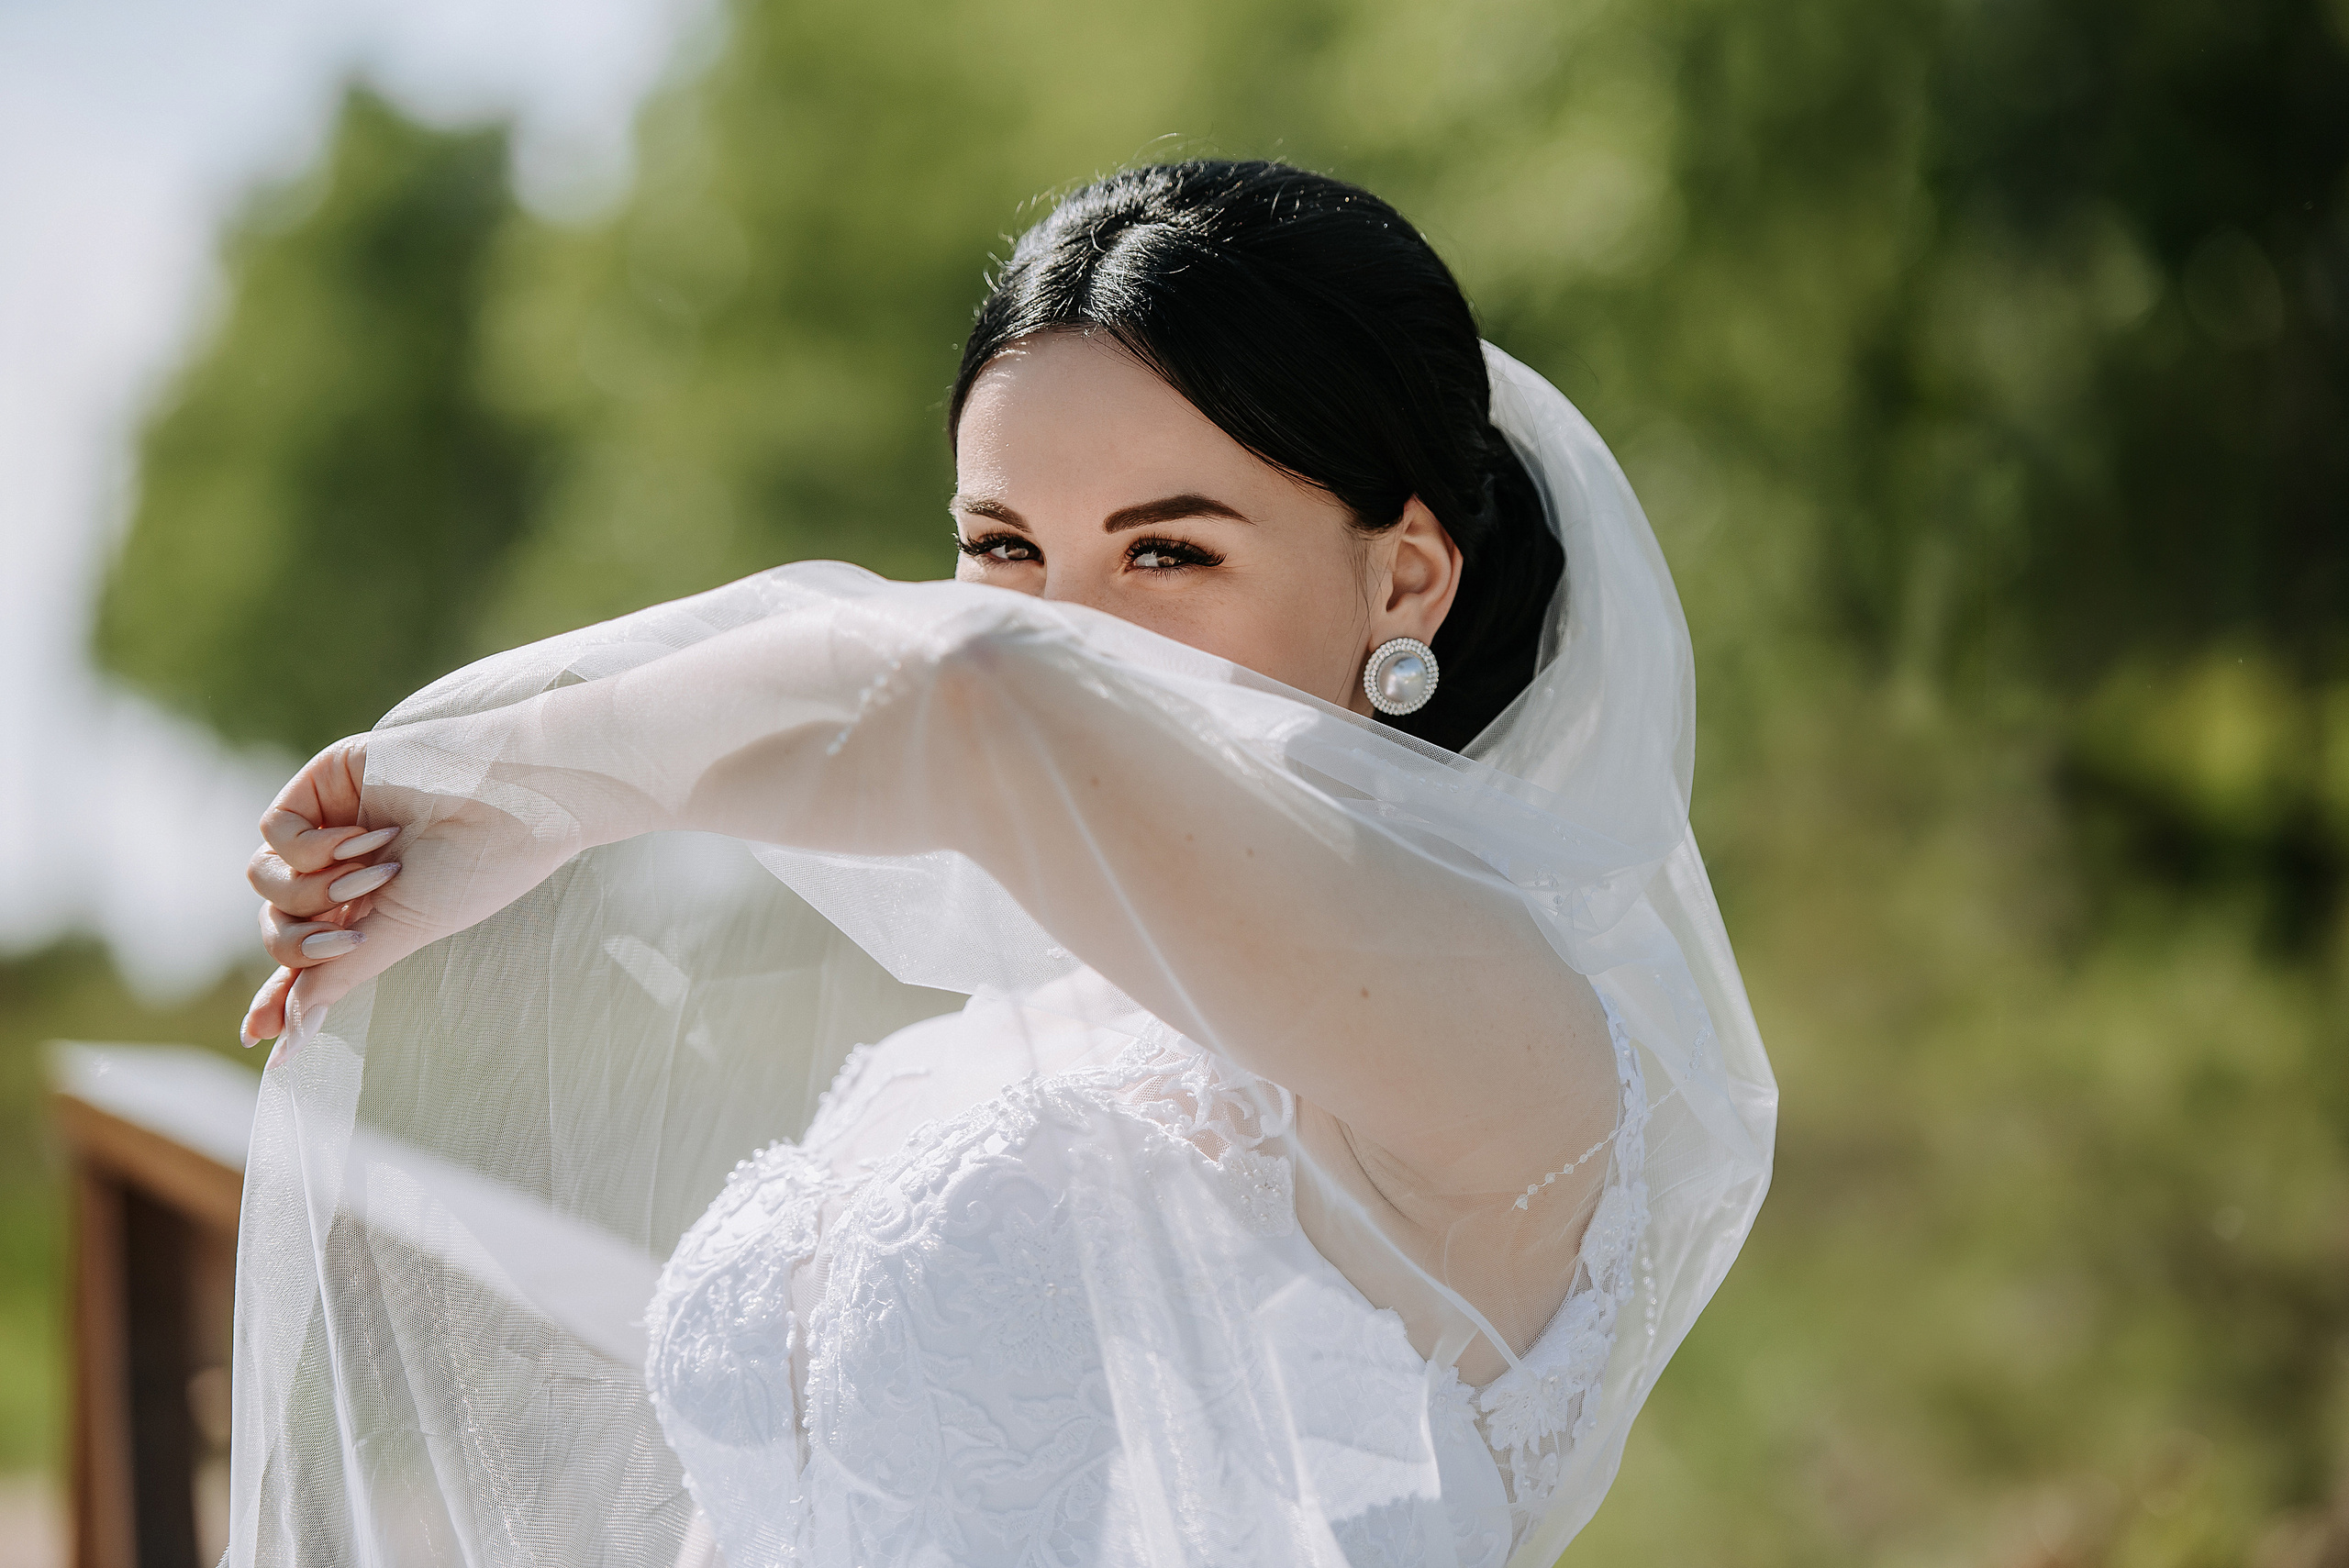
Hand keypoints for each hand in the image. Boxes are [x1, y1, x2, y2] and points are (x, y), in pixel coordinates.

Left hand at [240, 732, 578, 1056]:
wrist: (510, 800)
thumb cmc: (476, 868)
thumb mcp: (403, 932)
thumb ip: (338, 976)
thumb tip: (289, 1044)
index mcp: (371, 910)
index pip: (306, 957)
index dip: (278, 994)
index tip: (258, 1034)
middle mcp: (345, 869)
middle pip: (277, 922)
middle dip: (303, 942)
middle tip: (352, 938)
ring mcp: (331, 824)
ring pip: (265, 878)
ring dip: (315, 891)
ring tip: (377, 872)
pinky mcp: (324, 783)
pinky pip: (276, 830)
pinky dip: (313, 846)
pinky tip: (367, 836)